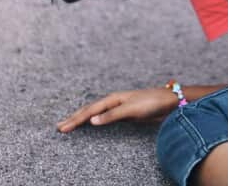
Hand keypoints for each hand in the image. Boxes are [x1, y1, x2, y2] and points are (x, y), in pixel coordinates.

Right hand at [56, 88, 177, 132]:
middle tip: (59, 127)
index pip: (88, 111)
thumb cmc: (151, 102)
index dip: (75, 120)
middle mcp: (113, 101)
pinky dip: (93, 120)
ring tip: (69, 124)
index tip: (62, 128)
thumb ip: (111, 115)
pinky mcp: (124, 113)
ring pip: (94, 113)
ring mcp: (118, 107)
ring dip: (81, 119)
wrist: (169, 101)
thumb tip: (91, 121)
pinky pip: (103, 117)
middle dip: (73, 119)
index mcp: (112, 99)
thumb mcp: (131, 110)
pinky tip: (90, 123)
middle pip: (88, 110)